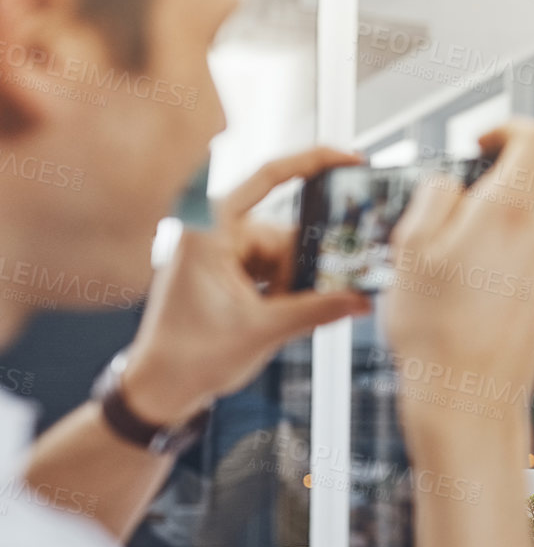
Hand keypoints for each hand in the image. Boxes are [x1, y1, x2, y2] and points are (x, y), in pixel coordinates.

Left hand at [125, 147, 371, 425]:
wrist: (160, 388)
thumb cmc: (189, 356)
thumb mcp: (264, 330)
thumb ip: (318, 309)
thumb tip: (361, 298)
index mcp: (210, 230)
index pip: (268, 177)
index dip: (313, 161)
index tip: (351, 159)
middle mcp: (213, 232)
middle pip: (284, 232)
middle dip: (305, 267)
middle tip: (328, 295)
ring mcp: (220, 252)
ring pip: (283, 254)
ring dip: (293, 286)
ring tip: (283, 319)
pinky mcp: (226, 271)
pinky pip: (272, 269)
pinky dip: (284, 291)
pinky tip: (281, 316)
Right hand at [385, 120, 533, 437]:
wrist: (469, 397)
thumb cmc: (434, 330)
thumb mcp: (410, 249)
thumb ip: (434, 197)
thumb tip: (451, 181)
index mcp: (509, 211)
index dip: (508, 128)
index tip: (481, 142)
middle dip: (525, 163)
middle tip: (483, 180)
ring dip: (523, 208)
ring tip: (474, 237)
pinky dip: (525, 248)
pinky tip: (486, 277)